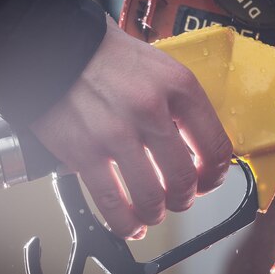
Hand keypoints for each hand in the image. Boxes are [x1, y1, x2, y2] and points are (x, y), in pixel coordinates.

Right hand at [30, 17, 232, 238]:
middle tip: (181, 198)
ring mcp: (116, 134)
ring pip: (151, 198)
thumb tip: (199, 149)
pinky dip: (126, 224)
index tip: (209, 180)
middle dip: (186, 198)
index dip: (216, 174)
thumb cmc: (112, 59)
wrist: (58, 47)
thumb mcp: (162, 69)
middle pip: (184, 178)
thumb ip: (183, 107)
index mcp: (179, 87)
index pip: (215, 147)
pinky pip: (112, 203)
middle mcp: (151, 110)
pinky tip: (132, 225)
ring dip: (157, 212)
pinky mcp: (84, 152)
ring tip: (155, 211)